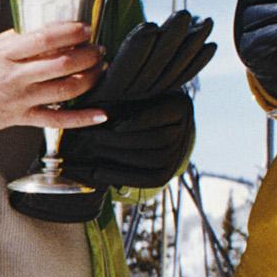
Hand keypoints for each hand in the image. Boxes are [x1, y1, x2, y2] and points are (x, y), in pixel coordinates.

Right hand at [0, 23, 104, 141]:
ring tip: (98, 70)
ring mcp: (19, 99)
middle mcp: (14, 76)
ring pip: (65, 90)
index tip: (84, 28)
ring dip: (89, 78)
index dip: (71, 31)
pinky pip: (56, 120)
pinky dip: (81, 118)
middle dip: (88, 55)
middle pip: (63, 63)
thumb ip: (10, 40)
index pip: (46, 37)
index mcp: (4, 53)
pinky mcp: (19, 118)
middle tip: (97, 49)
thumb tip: (35, 31)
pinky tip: (99, 114)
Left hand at [62, 93, 195, 189]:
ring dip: (118, 156)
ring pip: (150, 159)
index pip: (158, 115)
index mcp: (180, 107)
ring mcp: (178, 155)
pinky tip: (98, 172)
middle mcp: (185, 132)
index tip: (108, 121)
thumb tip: (99, 110)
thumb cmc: (139, 106)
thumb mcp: (136, 97)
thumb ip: (124, 101)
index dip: (134, 120)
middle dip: (120, 139)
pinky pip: (146, 179)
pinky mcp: (167, 174)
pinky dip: (121, 177)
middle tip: (92, 136)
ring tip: (94, 150)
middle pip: (155, 139)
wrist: (157, 128)